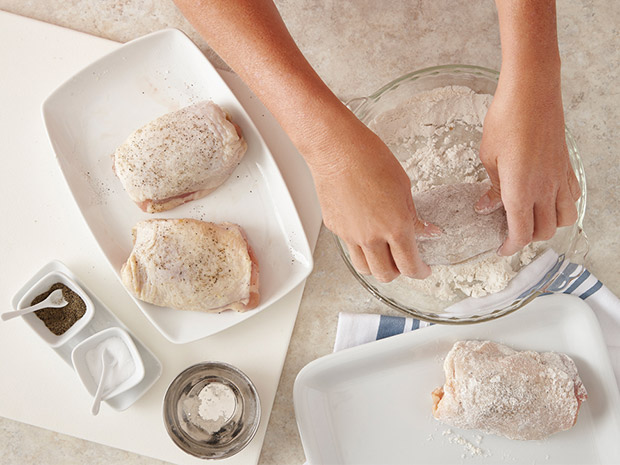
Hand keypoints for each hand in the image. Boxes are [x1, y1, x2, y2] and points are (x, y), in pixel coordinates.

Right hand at [307, 111, 438, 281]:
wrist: (336, 149)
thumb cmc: (369, 158)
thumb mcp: (403, 186)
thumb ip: (412, 215)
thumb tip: (425, 230)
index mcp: (395, 226)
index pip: (410, 266)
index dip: (420, 272)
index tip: (423, 269)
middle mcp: (372, 237)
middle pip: (386, 275)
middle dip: (399, 272)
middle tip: (404, 261)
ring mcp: (350, 235)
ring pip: (364, 268)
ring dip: (377, 266)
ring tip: (384, 253)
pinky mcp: (335, 229)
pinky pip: (350, 248)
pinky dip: (360, 247)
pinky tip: (366, 231)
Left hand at [475, 71, 580, 255]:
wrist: (532, 91)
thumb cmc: (506, 120)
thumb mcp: (488, 157)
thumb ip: (491, 187)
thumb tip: (486, 207)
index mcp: (521, 191)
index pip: (520, 233)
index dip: (510, 247)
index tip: (500, 249)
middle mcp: (545, 189)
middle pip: (543, 231)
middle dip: (526, 238)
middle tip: (509, 232)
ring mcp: (559, 178)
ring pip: (564, 219)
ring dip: (547, 226)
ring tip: (530, 218)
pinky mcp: (567, 166)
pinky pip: (573, 198)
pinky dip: (563, 207)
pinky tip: (547, 199)